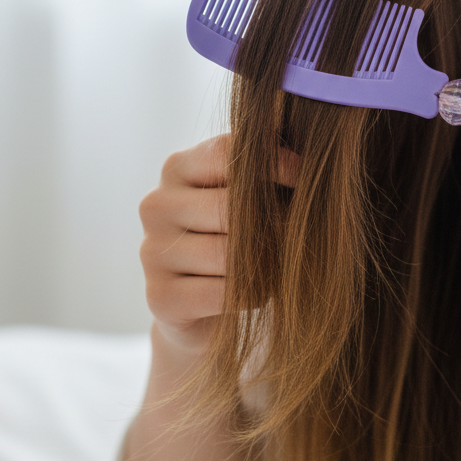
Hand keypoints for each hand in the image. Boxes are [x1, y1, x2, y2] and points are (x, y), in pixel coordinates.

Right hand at [139, 134, 299, 358]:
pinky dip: (251, 294)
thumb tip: (308, 161)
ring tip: (274, 267)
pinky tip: (253, 292)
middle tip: (295, 236)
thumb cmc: (239, 238)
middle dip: (272, 223)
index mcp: (176, 167)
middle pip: (229, 205)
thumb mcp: (248, 197)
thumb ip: (265, 173)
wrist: (207, 308)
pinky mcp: (160, 296)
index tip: (306, 178)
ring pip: (228, 252)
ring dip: (265, 264)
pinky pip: (224, 291)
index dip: (273, 163)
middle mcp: (156, 204)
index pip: (225, 152)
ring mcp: (151, 251)